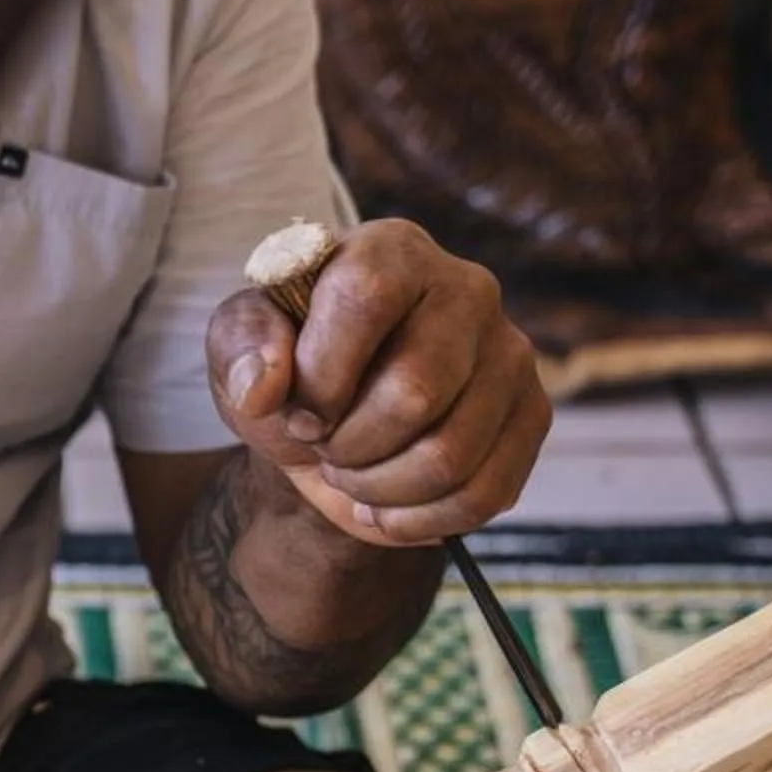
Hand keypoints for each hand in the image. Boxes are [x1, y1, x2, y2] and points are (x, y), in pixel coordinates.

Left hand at [207, 221, 550, 546]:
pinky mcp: (532, 415)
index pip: (365, 301)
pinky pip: (485, 494)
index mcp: (391, 251)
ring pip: (451, 455)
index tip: (297, 411)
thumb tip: (265, 385)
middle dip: (351, 446)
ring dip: (381, 488)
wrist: (332, 423)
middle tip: (327, 446)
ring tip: (356, 472)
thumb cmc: (290, 370)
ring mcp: (510, 354)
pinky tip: (391, 505)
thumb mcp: (239, 348)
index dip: (322, 377)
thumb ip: (240, 346)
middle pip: (417, 392)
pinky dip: (422, 521)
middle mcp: (466, 290)